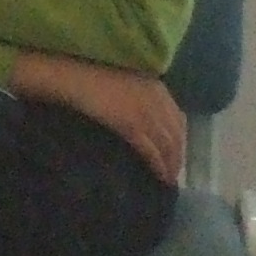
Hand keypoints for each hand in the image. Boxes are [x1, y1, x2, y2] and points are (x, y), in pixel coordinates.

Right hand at [11, 51, 187, 185]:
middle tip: (175, 174)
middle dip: (178, 156)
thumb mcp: (126, 85)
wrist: (74, 76)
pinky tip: (160, 177)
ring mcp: (145, 112)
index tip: (179, 155)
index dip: (181, 139)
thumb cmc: (93, 79)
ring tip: (168, 179)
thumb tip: (146, 120)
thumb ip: (140, 99)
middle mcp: (156, 100)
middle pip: (176, 134)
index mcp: (156, 88)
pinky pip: (152, 150)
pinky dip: (159, 165)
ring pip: (167, 145)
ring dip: (171, 165)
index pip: (178, 118)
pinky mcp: (131, 125)